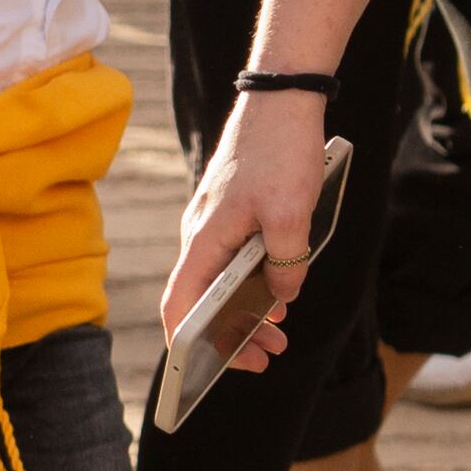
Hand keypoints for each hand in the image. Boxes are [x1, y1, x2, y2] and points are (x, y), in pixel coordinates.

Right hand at [157, 85, 330, 371]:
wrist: (281, 97)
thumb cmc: (280, 150)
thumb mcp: (292, 214)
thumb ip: (286, 263)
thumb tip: (282, 295)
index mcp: (205, 239)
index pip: (179, 305)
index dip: (188, 344)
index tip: (207, 373)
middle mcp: (202, 235)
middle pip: (201, 301)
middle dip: (230, 336)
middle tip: (268, 358)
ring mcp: (216, 223)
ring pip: (221, 282)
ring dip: (246, 312)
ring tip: (280, 336)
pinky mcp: (233, 213)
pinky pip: (234, 261)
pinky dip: (254, 284)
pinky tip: (280, 294)